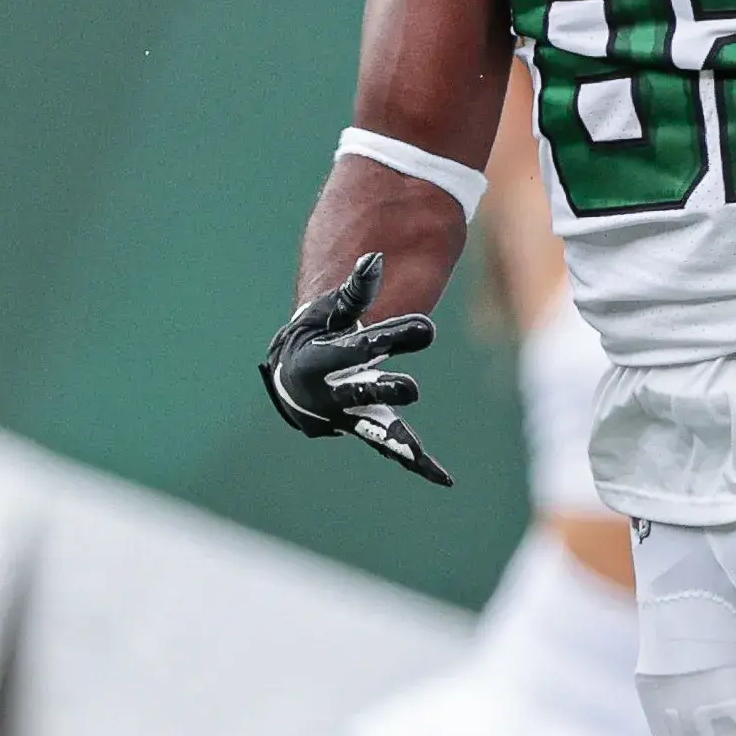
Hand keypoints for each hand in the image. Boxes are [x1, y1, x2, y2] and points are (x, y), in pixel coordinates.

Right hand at [258, 253, 453, 485]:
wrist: (292, 380)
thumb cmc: (314, 336)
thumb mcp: (328, 312)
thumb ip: (355, 291)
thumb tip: (376, 258)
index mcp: (313, 363)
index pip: (356, 350)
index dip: (390, 338)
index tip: (427, 328)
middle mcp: (326, 398)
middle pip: (360, 394)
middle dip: (385, 390)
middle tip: (411, 389)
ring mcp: (343, 420)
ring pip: (375, 431)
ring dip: (398, 444)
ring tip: (422, 459)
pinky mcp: (363, 431)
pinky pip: (390, 446)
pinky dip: (415, 461)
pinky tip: (444, 477)